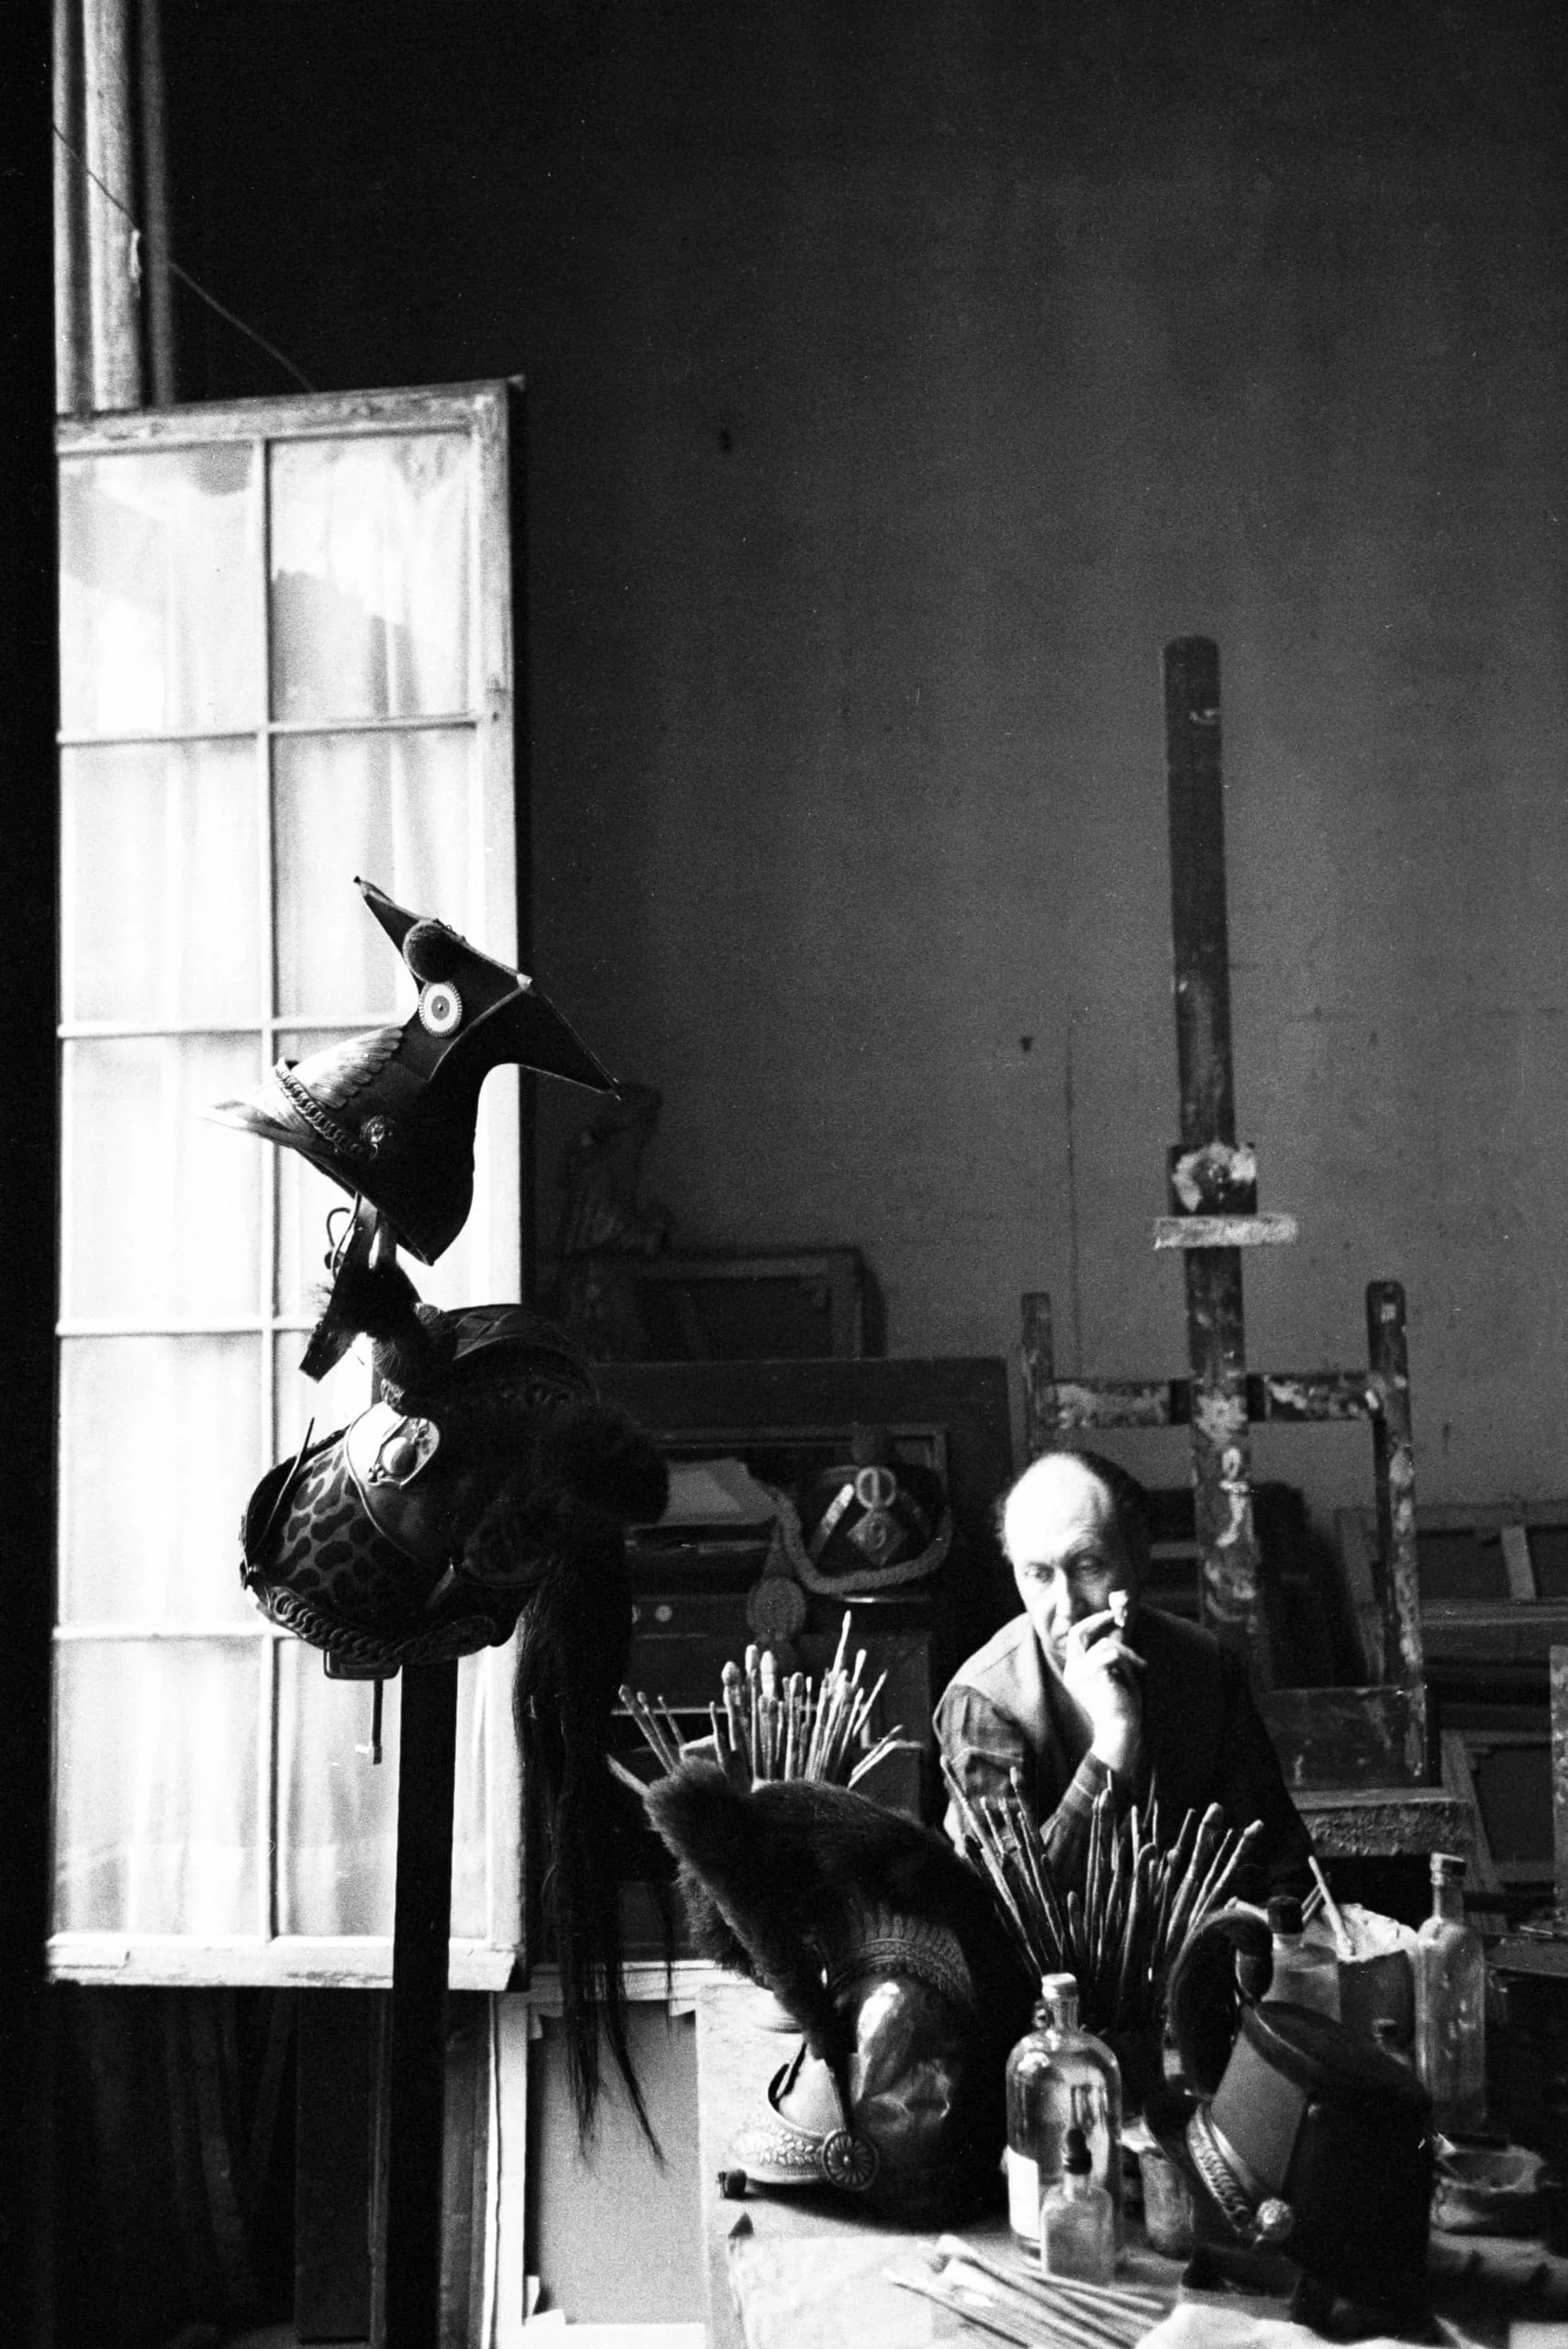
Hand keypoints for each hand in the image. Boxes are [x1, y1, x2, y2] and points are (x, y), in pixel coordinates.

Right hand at [1060, 1607, 1145, 1775]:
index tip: (1109, 1617)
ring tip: (1141, 1665)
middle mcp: (1072, 1672)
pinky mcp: (1092, 1674)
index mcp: (1074, 1672)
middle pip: (1077, 1633)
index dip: (1091, 1624)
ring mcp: (1079, 1673)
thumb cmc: (1121, 1706)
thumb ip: (1112, 1654)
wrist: (1120, 1730)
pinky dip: (1129, 1657)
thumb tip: (1118, 1630)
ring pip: (1104, 1644)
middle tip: (1115, 1615)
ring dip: (1128, 1651)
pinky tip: (1140, 1668)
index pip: (1075, 1639)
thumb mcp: (1115, 1675)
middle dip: (1097, 1620)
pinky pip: (1113, 1653)